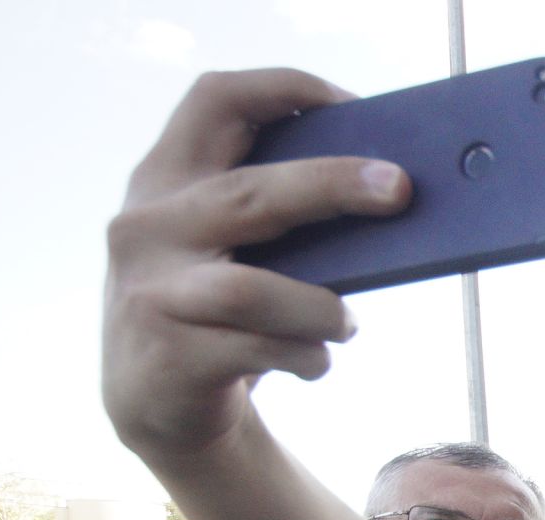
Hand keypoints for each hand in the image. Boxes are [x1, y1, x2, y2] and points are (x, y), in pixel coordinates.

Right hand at [102, 71, 410, 455]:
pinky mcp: (169, 356)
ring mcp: (152, 292)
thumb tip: (383, 190)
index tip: (351, 105)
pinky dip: (305, 355)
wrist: (155, 404)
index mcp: (164, 179)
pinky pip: (258, 349)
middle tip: (398, 190)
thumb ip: (271, 212)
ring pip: (251, 289)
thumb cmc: (212, 310)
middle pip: (248, 193)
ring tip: (346, 323)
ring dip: (320, 307)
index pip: (214, 101)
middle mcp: (146, 227)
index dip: (284, 89)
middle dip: (332, 185)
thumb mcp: (222, 244)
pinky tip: (316, 361)